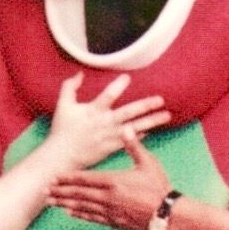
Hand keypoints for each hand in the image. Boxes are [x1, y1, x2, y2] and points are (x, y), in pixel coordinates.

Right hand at [43, 72, 169, 171]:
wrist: (62, 156)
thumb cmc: (62, 129)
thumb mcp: (63, 105)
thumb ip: (70, 87)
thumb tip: (80, 73)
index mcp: (93, 111)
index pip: (107, 96)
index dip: (117, 86)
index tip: (128, 77)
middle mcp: (104, 123)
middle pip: (128, 113)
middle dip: (145, 106)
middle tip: (160, 99)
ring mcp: (110, 136)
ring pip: (134, 127)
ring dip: (151, 121)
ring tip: (166, 115)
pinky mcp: (112, 148)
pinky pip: (130, 141)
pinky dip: (142, 135)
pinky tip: (153, 129)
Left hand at [49, 130, 172, 229]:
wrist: (168, 214)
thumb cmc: (159, 187)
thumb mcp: (148, 163)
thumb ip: (134, 146)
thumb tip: (126, 127)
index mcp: (113, 181)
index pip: (84, 179)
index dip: (67, 178)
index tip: (54, 177)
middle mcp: (107, 197)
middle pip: (78, 194)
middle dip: (60, 192)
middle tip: (44, 190)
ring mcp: (109, 211)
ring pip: (82, 207)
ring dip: (65, 204)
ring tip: (51, 202)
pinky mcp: (114, 222)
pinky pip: (92, 218)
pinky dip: (80, 215)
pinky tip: (70, 213)